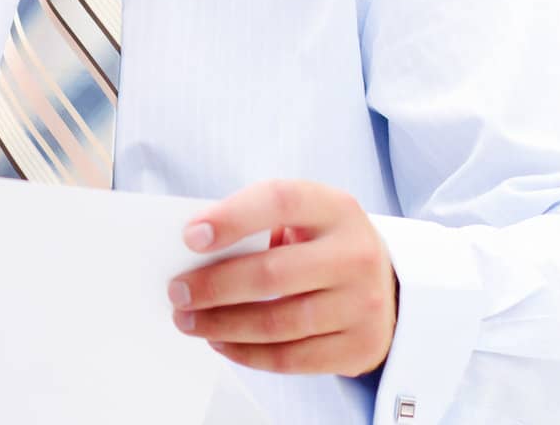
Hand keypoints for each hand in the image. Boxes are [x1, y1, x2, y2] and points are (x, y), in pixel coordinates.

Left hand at [167, 179, 397, 376]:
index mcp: (335, 208)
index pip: (280, 201)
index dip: (232, 218)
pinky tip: (220, 342)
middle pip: (272, 274)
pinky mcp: (360, 347)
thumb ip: (256, 223)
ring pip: (277, 323)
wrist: (383, 285)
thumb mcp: (302, 217)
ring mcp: (364, 304)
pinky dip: (247, 353)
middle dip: (214, 286)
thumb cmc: (320, 244)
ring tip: (188, 320)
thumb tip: (193, 250)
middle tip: (177, 292)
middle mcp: (355, 254)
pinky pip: (292, 358)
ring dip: (222, 324)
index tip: (190, 237)